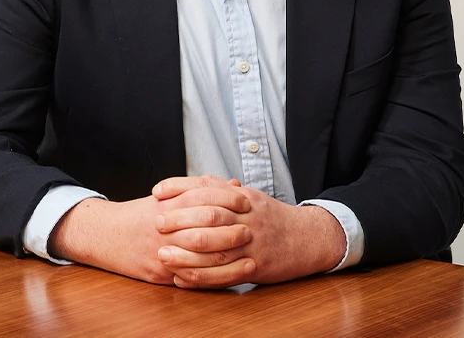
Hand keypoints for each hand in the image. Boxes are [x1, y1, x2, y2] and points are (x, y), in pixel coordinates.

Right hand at [48, 181, 251, 285]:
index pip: (202, 195)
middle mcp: (166, 225)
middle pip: (203, 224)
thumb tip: (234, 184)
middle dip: (231, 227)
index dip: (226, 198)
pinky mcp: (161, 272)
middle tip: (253, 229)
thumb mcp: (169, 195)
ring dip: (228, 255)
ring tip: (250, 253)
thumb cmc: (144, 213)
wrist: (108, 234)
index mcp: (168, 203)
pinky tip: (231, 276)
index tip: (246, 200)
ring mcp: (163, 249)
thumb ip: (200, 189)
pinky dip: (213, 276)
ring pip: (200, 253)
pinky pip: (191, 276)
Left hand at [153, 178, 346, 287]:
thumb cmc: (269, 216)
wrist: (306, 237)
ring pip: (216, 249)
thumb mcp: (248, 196)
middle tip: (157, 222)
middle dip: (181, 218)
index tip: (158, 191)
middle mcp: (247, 217)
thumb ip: (220, 189)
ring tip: (162, 254)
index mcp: (243, 197)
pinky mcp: (256, 267)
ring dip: (186, 253)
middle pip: (210, 215)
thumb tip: (187, 185)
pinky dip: (201, 279)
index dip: (180, 187)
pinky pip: (225, 275)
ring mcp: (252, 244)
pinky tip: (181, 279)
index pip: (207, 187)